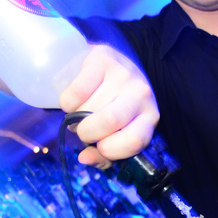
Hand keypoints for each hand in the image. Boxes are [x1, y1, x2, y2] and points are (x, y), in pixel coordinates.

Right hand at [59, 44, 158, 166]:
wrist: (116, 66)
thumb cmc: (116, 108)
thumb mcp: (118, 134)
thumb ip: (103, 155)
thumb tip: (84, 158)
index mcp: (150, 117)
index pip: (134, 140)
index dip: (111, 150)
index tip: (100, 147)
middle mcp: (142, 94)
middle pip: (109, 121)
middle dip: (87, 133)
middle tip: (83, 130)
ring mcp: (123, 74)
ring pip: (87, 107)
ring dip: (76, 117)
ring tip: (81, 112)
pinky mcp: (102, 59)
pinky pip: (76, 91)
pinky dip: (67, 103)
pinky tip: (74, 101)